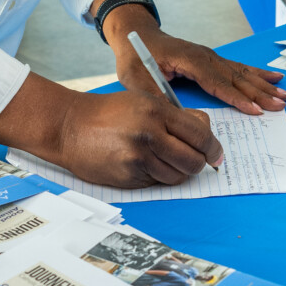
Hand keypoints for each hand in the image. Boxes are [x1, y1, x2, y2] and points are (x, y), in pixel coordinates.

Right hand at [50, 87, 222, 185]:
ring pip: (177, 176)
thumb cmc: (109, 112)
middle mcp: (150, 135)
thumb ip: (177, 116)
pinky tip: (143, 164)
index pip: (200, 135)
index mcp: (157, 112)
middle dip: (198, 164)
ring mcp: (138, 158)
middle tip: (194, 161)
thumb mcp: (145, 101)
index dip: (213, 148)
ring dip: (176, 172)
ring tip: (162, 159)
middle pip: (193, 161)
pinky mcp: (128, 177)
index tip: (215, 155)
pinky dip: (157, 177)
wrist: (69, 127)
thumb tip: (206, 132)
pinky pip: (156, 183)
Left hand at [111, 18, 285, 115]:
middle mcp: (205, 56)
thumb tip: (175, 118)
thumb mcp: (137, 79)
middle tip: (280, 105)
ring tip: (284, 94)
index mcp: (190, 59)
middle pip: (237, 77)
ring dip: (264, 84)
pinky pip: (238, 67)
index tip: (255, 110)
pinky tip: (273, 77)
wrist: (136, 33)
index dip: (237, 97)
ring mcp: (210, 56)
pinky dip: (257, 74)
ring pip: (242, 72)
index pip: (217, 82)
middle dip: (260, 92)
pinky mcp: (211, 59)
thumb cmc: (135, 56)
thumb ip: (155, 97)